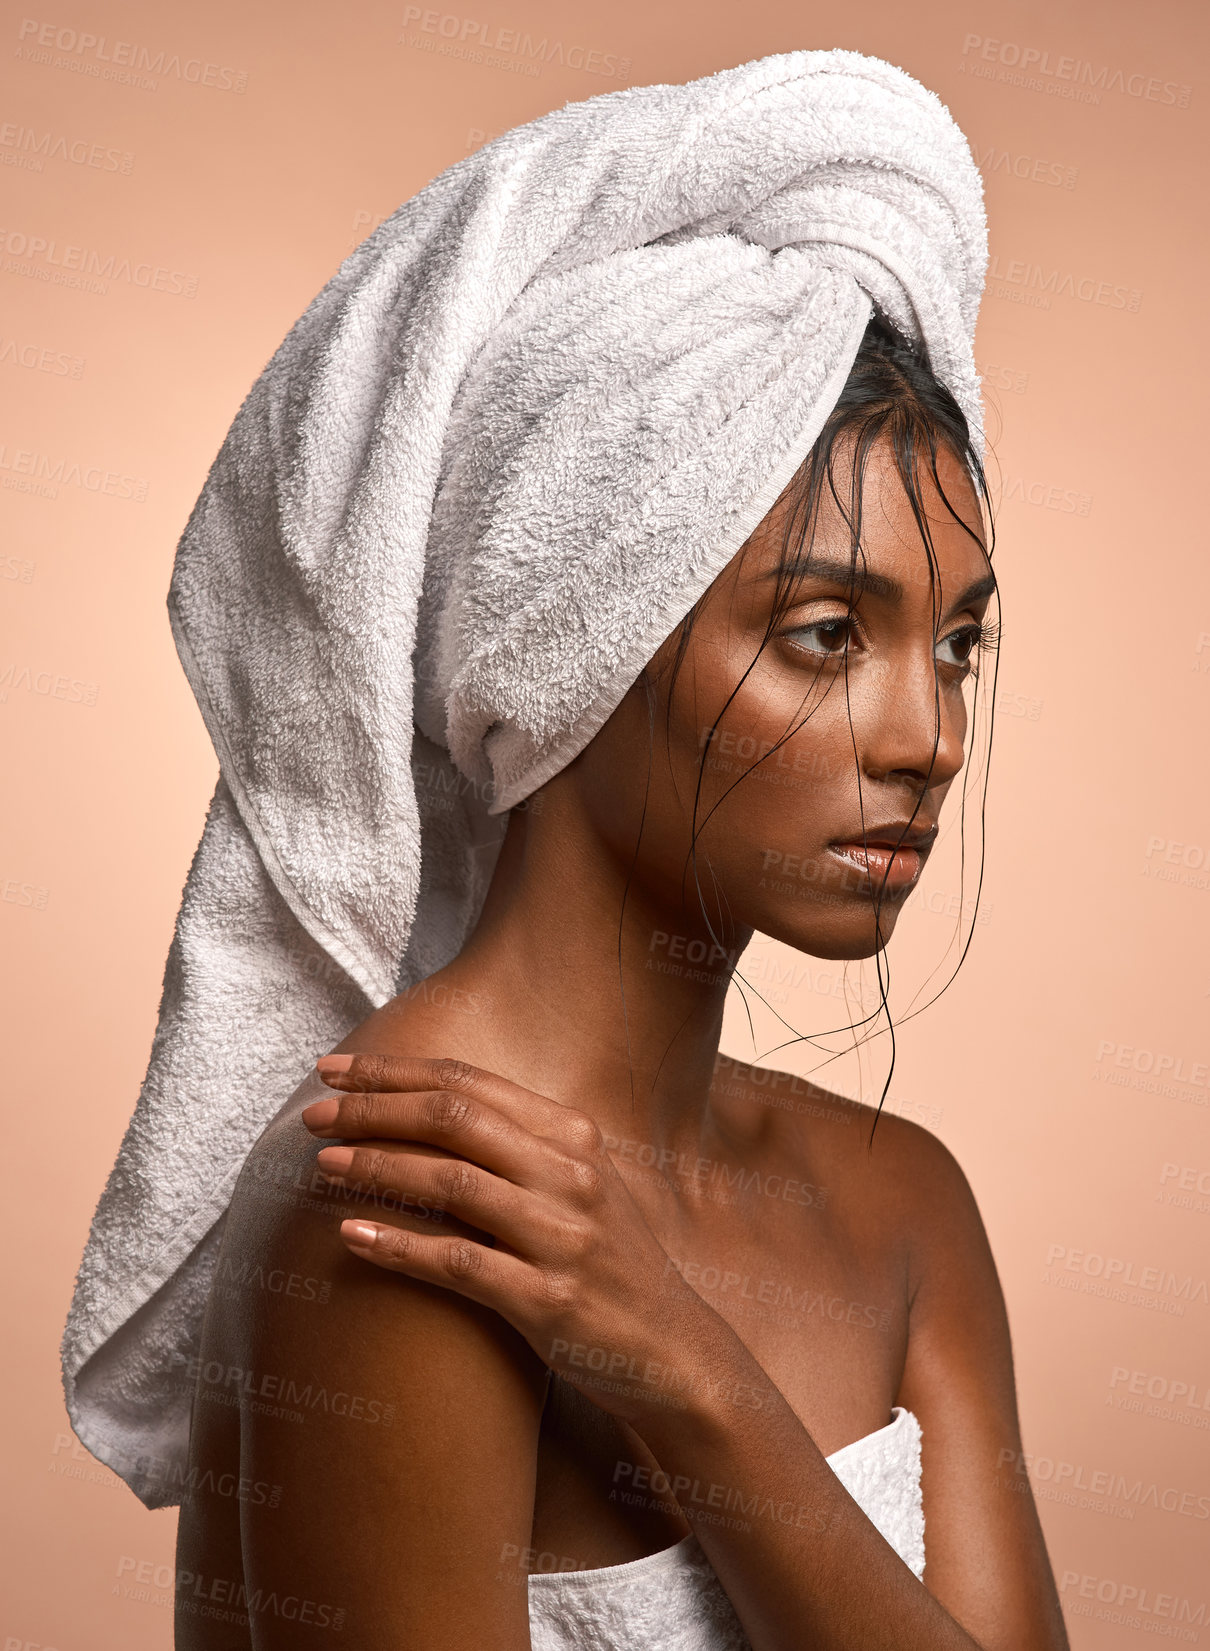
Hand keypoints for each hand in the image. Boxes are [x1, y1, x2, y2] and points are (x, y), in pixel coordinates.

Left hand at [301, 1052, 745, 1430]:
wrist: (673, 1351)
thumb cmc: (608, 1263)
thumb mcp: (579, 1185)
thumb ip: (518, 1145)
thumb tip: (424, 1107)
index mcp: (574, 1135)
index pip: (469, 1082)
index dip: (393, 1070)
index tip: (334, 1069)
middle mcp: (570, 1174)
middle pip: (453, 1119)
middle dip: (373, 1109)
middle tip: (314, 1115)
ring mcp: (563, 1237)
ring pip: (451, 1183)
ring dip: (377, 1167)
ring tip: (322, 1165)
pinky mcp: (548, 1301)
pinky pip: (458, 1264)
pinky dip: (399, 1246)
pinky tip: (352, 1234)